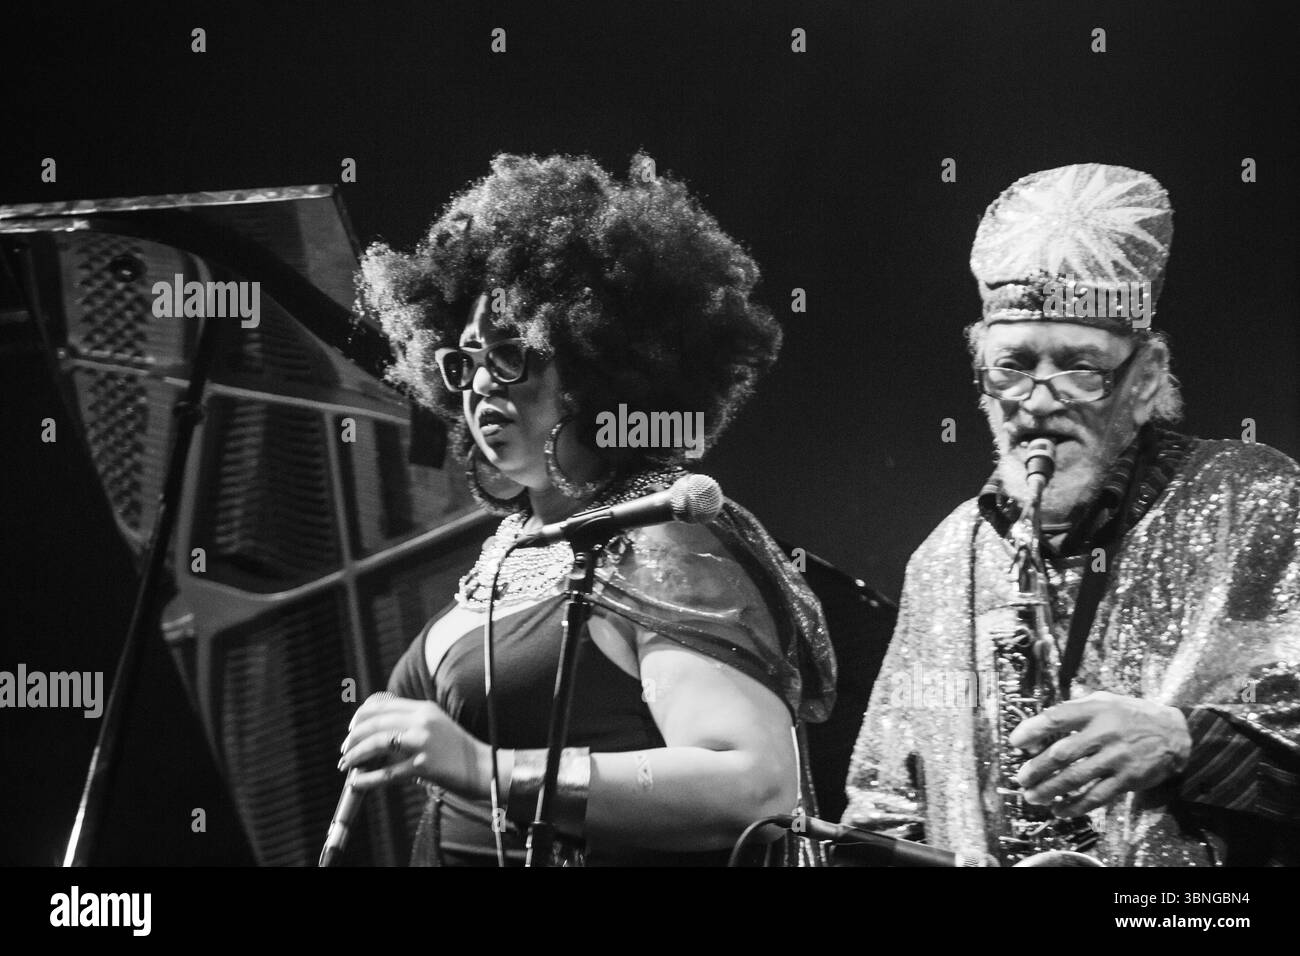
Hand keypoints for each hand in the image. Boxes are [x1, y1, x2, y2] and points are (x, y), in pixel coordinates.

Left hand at [339, 694, 488, 799]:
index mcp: (425, 709)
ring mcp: (423, 742)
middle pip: (376, 722)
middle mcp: (423, 721)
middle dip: (354, 736)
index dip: (361, 716)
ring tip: (347, 764)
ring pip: (378, 743)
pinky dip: (368, 779)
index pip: (383, 705)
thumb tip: (380, 732)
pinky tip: (357, 782)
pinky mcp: (424, 765)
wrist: (487, 768)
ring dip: (357, 754)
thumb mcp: (437, 726)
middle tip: (344, 750)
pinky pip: (388, 773)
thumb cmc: (460, 752)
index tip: (351, 728)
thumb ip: (413, 724)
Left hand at [1008, 691, 1191, 816]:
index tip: (1015, 742)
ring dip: (1050, 790)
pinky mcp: (1127, 779)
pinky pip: (1097, 797)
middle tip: (1021, 777)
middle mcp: (1105, 734)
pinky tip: (1059, 810)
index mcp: (1095, 710)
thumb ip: (1075, 710)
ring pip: (1076, 778)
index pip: (1057, 717)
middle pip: (1062, 753)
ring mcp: (1116, 758)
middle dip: (1037, 767)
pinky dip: (1076, 806)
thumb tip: (1040, 727)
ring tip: (1032, 797)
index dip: (1032, 729)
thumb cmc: (1131, 715)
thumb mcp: (1104, 701)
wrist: (1176, 734)